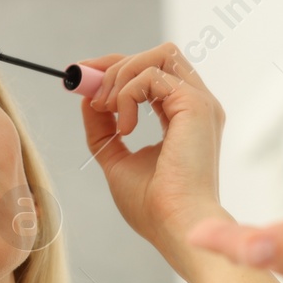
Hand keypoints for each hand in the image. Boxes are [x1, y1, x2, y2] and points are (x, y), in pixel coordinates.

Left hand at [78, 44, 228, 275]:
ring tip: (108, 112)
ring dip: (122, 77)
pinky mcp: (196, 105)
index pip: (153, 74)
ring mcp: (200, 103)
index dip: (115, 69)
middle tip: (87, 91)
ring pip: (159, 56)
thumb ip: (104, 130)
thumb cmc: (153, 207)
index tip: (81, 79)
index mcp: (185, 118)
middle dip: (115, 65)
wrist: (175, 227)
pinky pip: (152, 75)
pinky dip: (128, 95)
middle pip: (158, 55)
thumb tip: (87, 99)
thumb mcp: (117, 160)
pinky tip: (127, 129)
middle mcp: (197, 106)